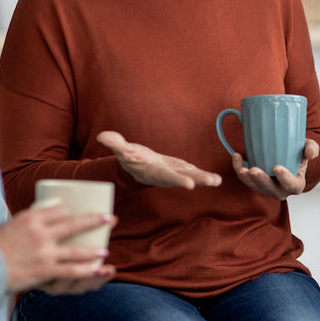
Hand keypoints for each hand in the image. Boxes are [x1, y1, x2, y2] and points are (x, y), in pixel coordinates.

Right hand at [0, 204, 117, 293]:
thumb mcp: (9, 225)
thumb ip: (27, 221)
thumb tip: (43, 214)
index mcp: (30, 218)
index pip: (58, 209)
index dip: (70, 211)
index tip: (76, 214)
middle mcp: (39, 233)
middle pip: (74, 224)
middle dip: (95, 221)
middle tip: (110, 219)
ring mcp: (43, 252)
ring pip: (76, 250)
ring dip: (93, 251)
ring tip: (106, 250)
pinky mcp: (43, 270)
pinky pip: (70, 270)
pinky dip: (86, 270)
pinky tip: (96, 269)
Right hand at [97, 130, 222, 188]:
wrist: (139, 166)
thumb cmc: (130, 158)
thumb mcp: (123, 150)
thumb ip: (116, 144)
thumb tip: (102, 136)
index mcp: (154, 172)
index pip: (166, 176)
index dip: (177, 179)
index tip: (188, 184)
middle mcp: (167, 177)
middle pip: (183, 179)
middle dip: (197, 180)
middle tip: (211, 181)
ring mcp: (176, 175)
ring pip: (192, 178)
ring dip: (204, 179)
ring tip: (217, 181)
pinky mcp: (183, 171)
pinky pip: (195, 174)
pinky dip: (206, 176)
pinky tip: (217, 179)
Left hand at [231, 138, 319, 199]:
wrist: (286, 155)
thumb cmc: (298, 152)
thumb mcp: (307, 149)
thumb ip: (311, 149)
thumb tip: (311, 152)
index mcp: (295, 184)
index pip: (291, 185)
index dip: (285, 179)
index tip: (277, 168)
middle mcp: (280, 190)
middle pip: (270, 189)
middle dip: (261, 180)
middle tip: (254, 170)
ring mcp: (266, 188)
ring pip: (255, 187)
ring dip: (247, 179)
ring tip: (242, 168)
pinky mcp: (255, 183)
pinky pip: (245, 179)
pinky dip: (238, 169)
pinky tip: (236, 157)